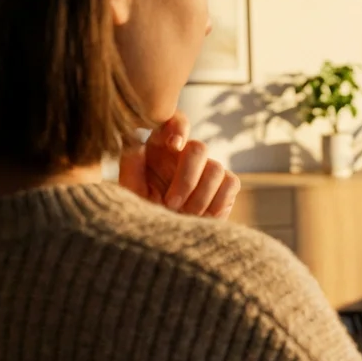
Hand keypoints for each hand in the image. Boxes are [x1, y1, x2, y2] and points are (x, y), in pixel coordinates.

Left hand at [119, 112, 240, 218]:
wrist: (164, 240)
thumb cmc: (146, 213)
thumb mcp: (131, 191)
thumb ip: (131, 165)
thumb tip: (137, 141)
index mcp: (160, 146)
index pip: (174, 121)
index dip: (179, 127)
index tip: (173, 144)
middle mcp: (186, 153)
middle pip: (199, 148)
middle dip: (187, 179)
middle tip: (171, 204)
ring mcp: (208, 168)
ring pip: (215, 168)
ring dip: (199, 197)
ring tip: (184, 216)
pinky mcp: (226, 184)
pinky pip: (230, 183)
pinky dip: (217, 203)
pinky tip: (202, 217)